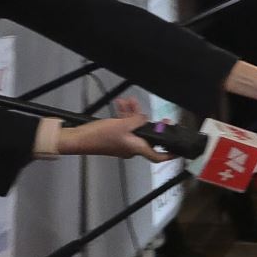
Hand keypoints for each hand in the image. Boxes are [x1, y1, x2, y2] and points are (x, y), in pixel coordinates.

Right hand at [57, 98, 172, 161]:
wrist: (79, 139)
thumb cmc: (101, 135)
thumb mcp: (123, 125)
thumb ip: (137, 120)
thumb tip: (144, 118)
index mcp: (136, 149)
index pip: (157, 156)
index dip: (168, 155)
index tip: (177, 151)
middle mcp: (131, 148)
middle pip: (146, 136)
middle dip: (149, 122)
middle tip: (157, 116)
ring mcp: (122, 142)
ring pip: (134, 128)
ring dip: (133, 114)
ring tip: (130, 101)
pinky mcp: (114, 137)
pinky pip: (124, 126)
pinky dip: (123, 116)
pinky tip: (121, 103)